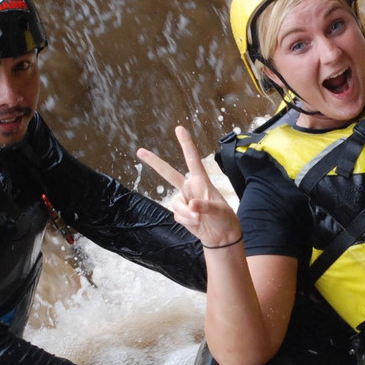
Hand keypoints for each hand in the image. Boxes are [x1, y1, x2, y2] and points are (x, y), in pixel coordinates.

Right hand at [137, 126, 241, 247]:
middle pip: (168, 173)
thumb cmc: (224, 218)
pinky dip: (186, 220)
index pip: (192, 159)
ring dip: (186, 213)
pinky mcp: (180, 212)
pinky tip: (196, 223)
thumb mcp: (220, 211)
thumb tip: (191, 205)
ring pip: (175, 203)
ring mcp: (184, 200)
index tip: (179, 128)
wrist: (221, 235)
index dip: (186, 143)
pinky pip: (177, 215)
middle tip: (139, 151)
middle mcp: (190, 188)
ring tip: (199, 219)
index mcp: (201, 181)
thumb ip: (205, 206)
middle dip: (154, 162)